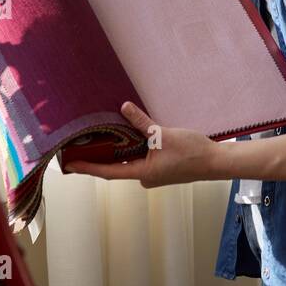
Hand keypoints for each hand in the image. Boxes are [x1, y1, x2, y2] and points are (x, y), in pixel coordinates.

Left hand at [62, 102, 223, 187]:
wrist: (216, 162)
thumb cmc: (192, 153)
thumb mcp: (164, 134)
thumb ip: (142, 122)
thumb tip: (123, 108)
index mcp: (143, 174)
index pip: (108, 171)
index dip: (87, 166)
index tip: (70, 164)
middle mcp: (145, 177)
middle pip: (116, 166)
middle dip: (99, 156)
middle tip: (80, 145)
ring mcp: (153, 174)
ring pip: (129, 160)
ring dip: (116, 150)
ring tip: (99, 137)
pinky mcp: (160, 168)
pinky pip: (140, 158)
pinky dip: (131, 148)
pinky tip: (126, 135)